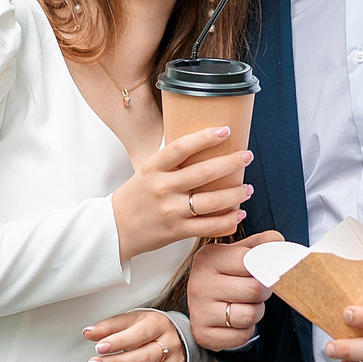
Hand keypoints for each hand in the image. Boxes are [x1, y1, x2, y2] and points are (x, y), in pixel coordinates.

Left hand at [84, 309, 185, 361]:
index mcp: (159, 325)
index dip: (119, 342)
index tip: (99, 347)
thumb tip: (88, 332)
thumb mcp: (130, 320)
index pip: (139, 334)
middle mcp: (171, 346)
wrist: (174, 336)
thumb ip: (109, 327)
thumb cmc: (148, 328)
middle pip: (145, 357)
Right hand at [110, 126, 253, 259]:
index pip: (181, 147)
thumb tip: (205, 145)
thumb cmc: (135, 197)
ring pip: (210, 201)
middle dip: (231, 163)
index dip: (205, 137)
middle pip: (203, 173)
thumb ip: (171, 162)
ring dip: (235, 194)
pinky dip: (227, 221)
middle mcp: (162, 188)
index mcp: (153, 168)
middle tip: (247, 156)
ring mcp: (170, 211)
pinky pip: (208, 226)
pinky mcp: (176, 231)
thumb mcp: (147, 172)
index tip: (225, 130)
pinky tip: (239, 213)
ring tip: (248, 188)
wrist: (114, 229)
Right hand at [189, 231, 279, 352]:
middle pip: (253, 290)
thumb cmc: (226, 275)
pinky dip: (246, 330)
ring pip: (249, 315)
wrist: (205, 303)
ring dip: (256, 312)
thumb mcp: (241, 252)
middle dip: (263, 292)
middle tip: (256, 290)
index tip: (265, 269)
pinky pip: (241, 336)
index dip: (264, 267)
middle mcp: (199, 283)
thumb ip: (262, 243)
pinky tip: (236, 321)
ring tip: (246, 305)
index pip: (249, 260)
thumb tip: (277, 241)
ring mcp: (198, 310)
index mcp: (208, 257)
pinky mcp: (203, 334)